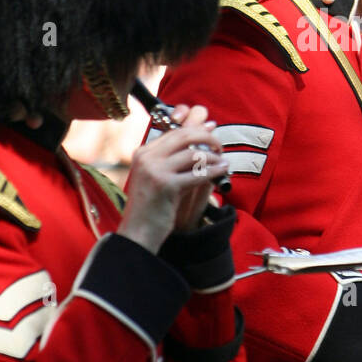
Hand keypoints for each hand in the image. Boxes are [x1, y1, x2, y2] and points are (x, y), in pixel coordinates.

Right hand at [119, 104, 228, 253]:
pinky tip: (222, 170)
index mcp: (143, 153)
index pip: (174, 132)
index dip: (196, 130)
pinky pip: (197, 174)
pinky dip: (214, 171)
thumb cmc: (152, 206)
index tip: (212, 129)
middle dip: (207, 138)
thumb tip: (199, 136)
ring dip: (213, 157)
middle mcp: (146, 158)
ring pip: (193, 154)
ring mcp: (154, 170)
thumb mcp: (158, 177)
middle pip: (184, 135)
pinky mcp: (165, 185)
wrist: (138, 233)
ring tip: (222, 162)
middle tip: (220, 145)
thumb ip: (174, 159)